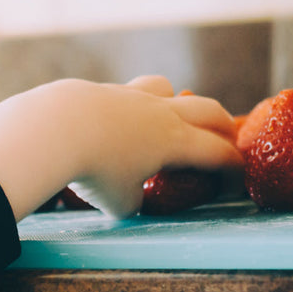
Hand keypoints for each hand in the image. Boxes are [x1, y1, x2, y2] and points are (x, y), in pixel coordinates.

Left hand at [0, 76, 242, 218]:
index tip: (237, 179)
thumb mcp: (120, 203)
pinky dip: (133, 107)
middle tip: (226, 138)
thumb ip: (133, 201)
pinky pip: (128, 93)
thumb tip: (131, 198)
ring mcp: (131, 96)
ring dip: (177, 101)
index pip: (218, 153)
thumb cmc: (94, 171)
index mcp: (175, 141)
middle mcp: (161, 113)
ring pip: (167, 88)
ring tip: (170, 117)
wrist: (55, 129)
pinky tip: (117, 122)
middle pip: (207, 110)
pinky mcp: (103, 91)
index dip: (233, 168)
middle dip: (222, 126)